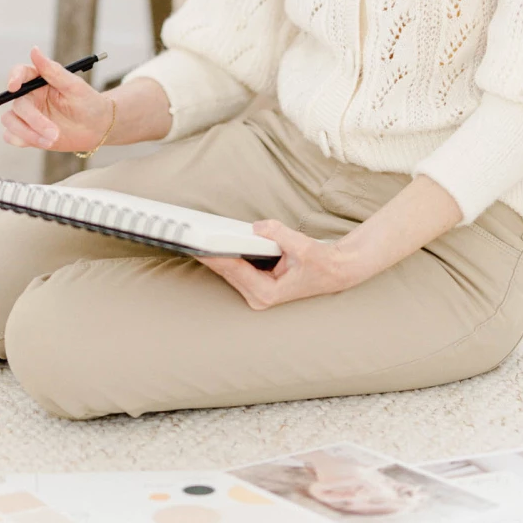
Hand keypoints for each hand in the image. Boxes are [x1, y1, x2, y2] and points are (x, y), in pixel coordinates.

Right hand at [0, 47, 114, 154]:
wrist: (97, 128)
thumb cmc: (88, 103)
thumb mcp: (74, 86)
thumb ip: (53, 71)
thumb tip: (34, 50)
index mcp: (39, 80)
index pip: (19, 73)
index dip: (13, 78)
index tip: (14, 86)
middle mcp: (30, 96)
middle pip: (17, 104)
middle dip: (34, 120)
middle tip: (54, 132)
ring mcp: (27, 115)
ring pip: (10, 121)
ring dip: (28, 133)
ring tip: (52, 140)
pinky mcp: (27, 133)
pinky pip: (12, 136)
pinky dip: (23, 140)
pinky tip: (43, 142)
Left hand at [198, 220, 357, 309]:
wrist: (336, 271)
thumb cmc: (322, 265)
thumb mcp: (304, 248)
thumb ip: (279, 235)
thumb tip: (258, 227)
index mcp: (267, 293)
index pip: (233, 269)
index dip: (214, 255)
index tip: (196, 245)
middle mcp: (259, 296)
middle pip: (225, 270)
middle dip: (207, 253)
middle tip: (185, 236)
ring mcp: (256, 291)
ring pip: (227, 268)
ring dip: (213, 253)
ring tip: (192, 236)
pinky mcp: (257, 283)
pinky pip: (235, 266)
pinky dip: (225, 253)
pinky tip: (210, 241)